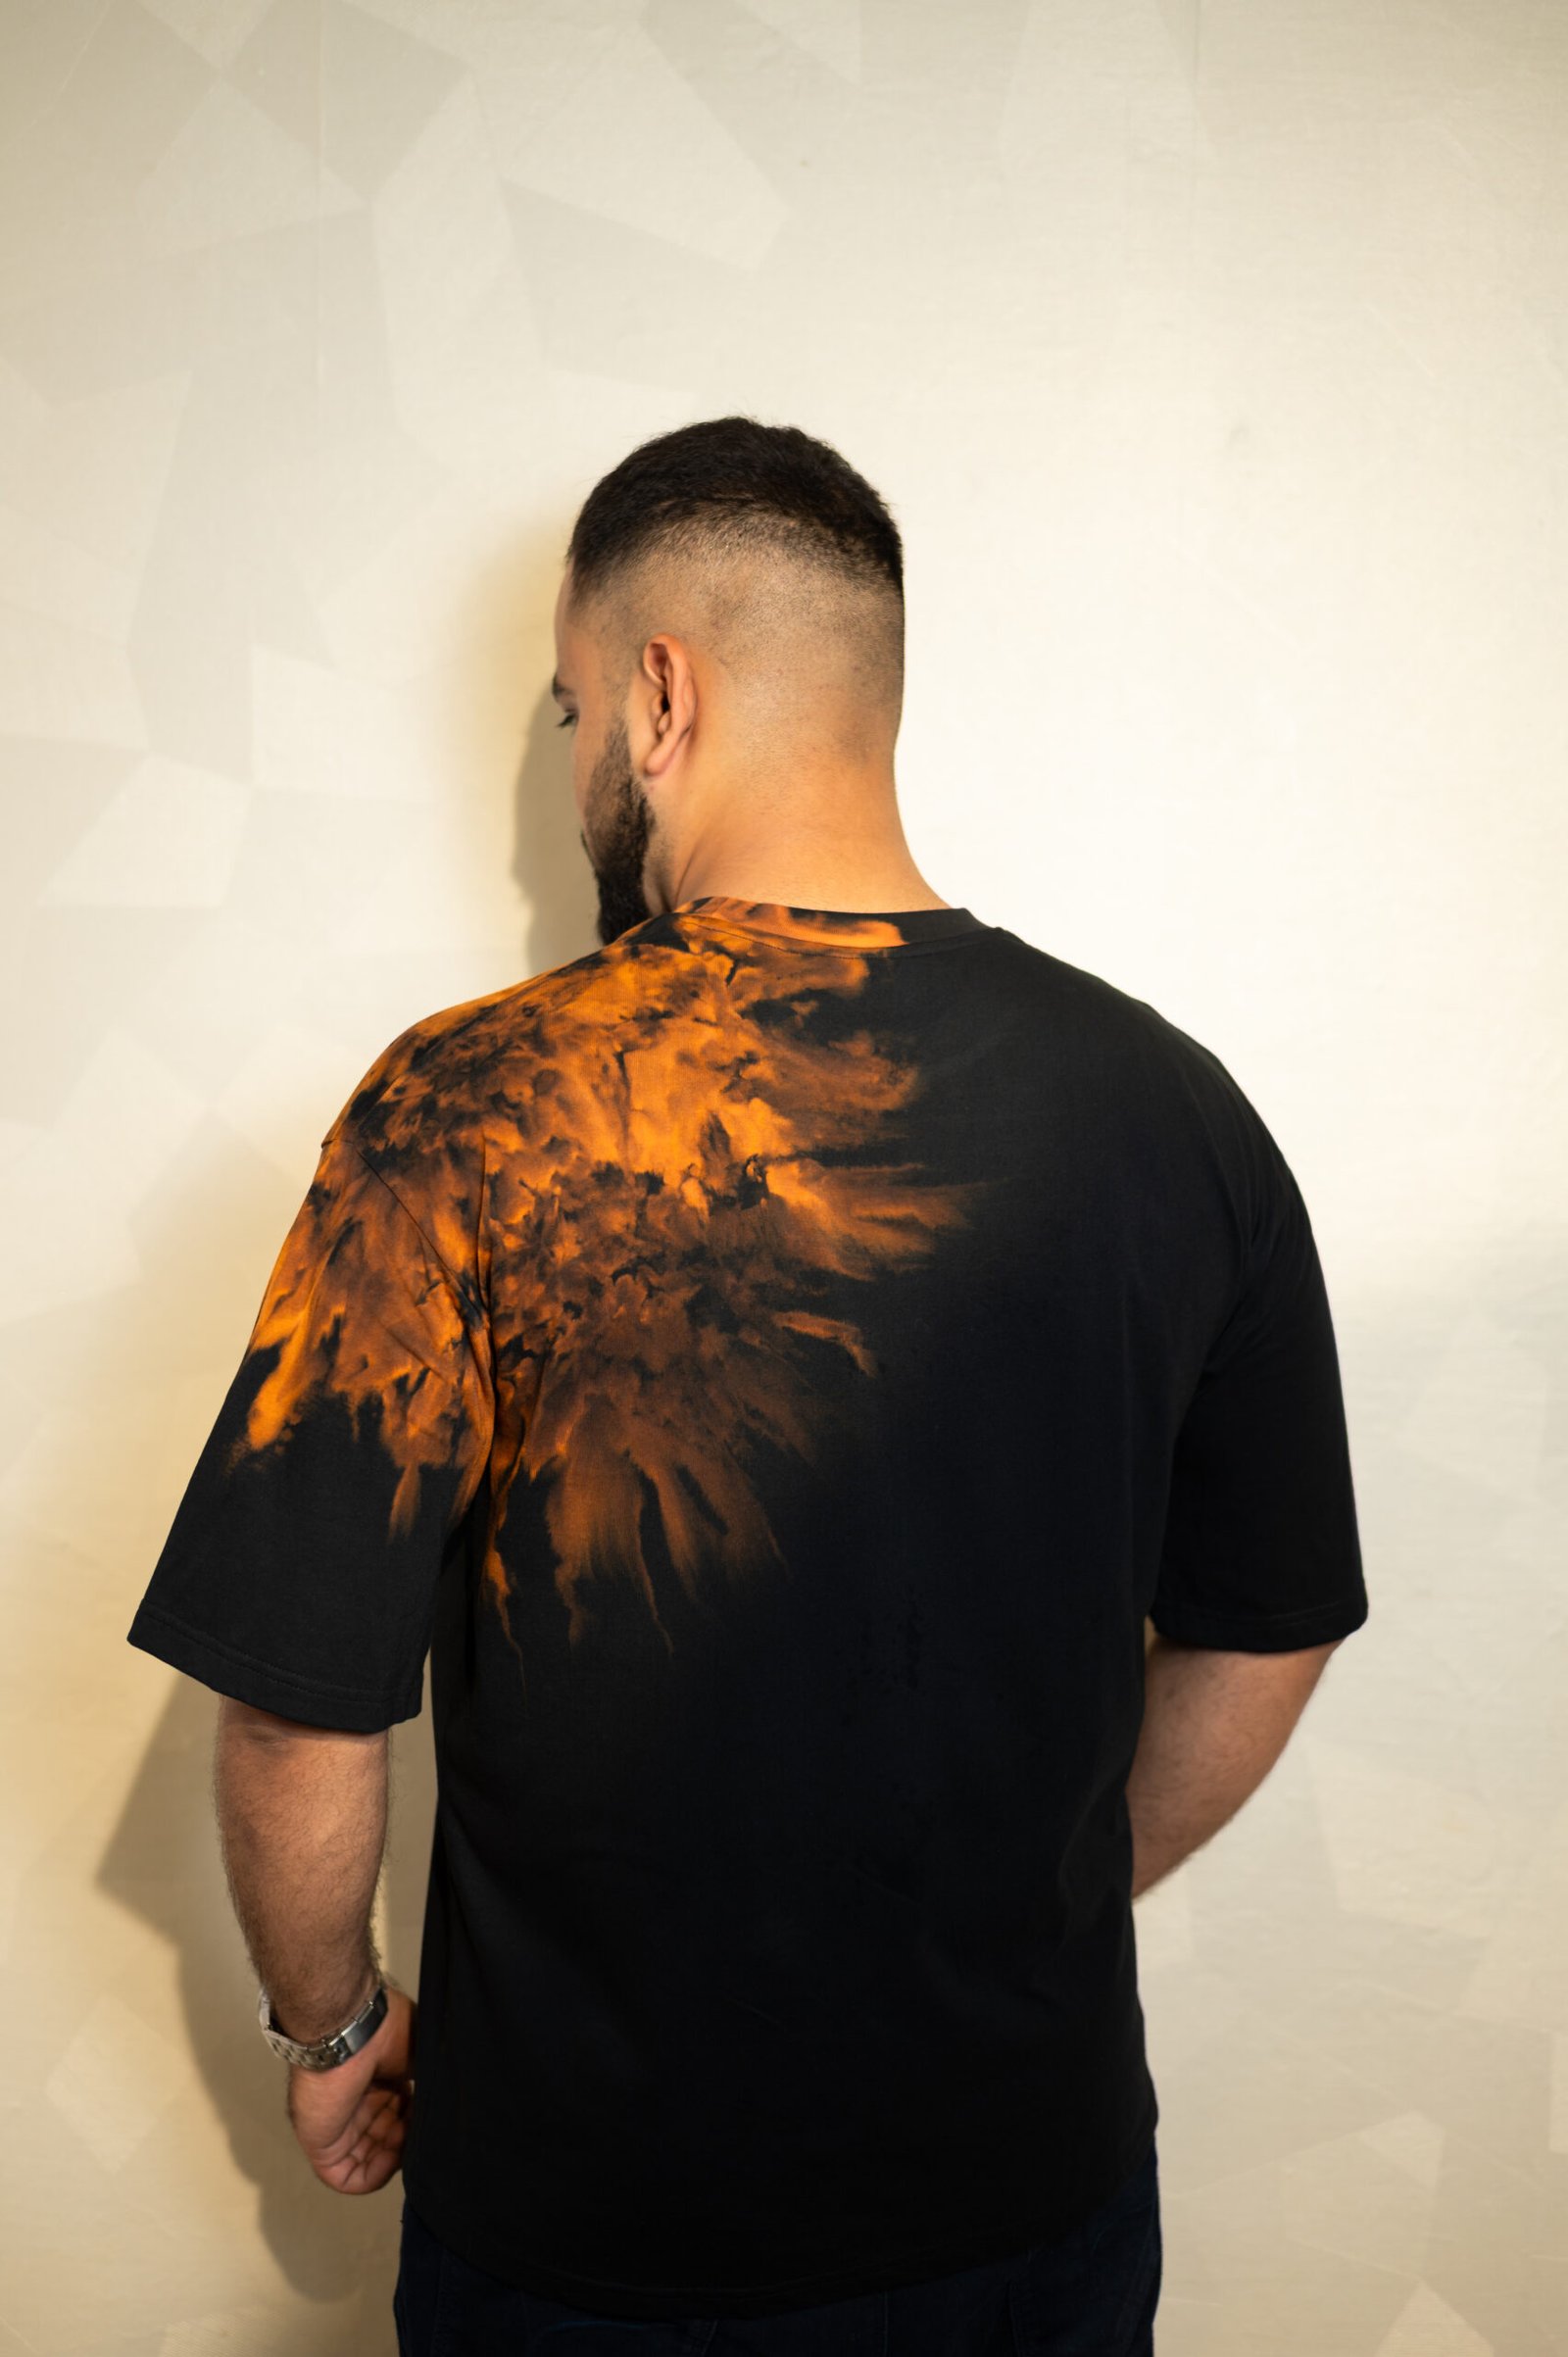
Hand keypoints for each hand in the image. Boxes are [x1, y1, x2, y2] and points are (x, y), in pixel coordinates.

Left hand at [286, 1983, 416, 2193]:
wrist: (351, 2030)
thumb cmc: (385, 2032)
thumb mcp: (419, 2051)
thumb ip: (428, 2082)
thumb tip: (444, 2102)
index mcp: (377, 2079)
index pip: (401, 2113)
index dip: (418, 2117)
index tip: (431, 2110)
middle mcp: (358, 2103)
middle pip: (388, 2138)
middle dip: (409, 2137)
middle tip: (421, 2123)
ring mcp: (338, 2126)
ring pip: (372, 2160)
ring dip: (397, 2156)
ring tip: (409, 2136)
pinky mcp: (322, 2147)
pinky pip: (348, 2178)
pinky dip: (375, 2175)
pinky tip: (393, 2156)